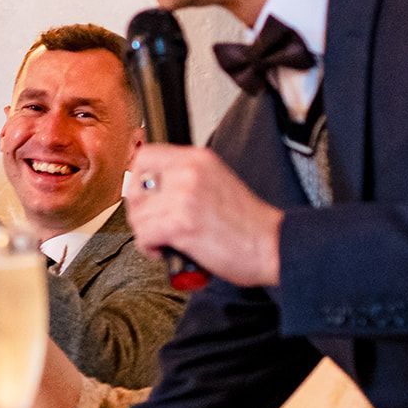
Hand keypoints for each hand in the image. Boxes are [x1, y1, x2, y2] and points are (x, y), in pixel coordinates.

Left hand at [124, 144, 282, 285]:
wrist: (272, 244)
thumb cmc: (247, 222)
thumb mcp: (216, 182)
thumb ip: (185, 178)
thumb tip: (151, 185)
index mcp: (197, 159)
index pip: (146, 156)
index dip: (137, 179)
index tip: (142, 197)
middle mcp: (189, 172)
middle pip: (135, 187)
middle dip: (139, 211)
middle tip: (154, 224)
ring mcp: (184, 197)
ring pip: (138, 215)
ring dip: (146, 234)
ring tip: (165, 241)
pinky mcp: (181, 224)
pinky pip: (144, 235)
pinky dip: (150, 249)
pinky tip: (166, 251)